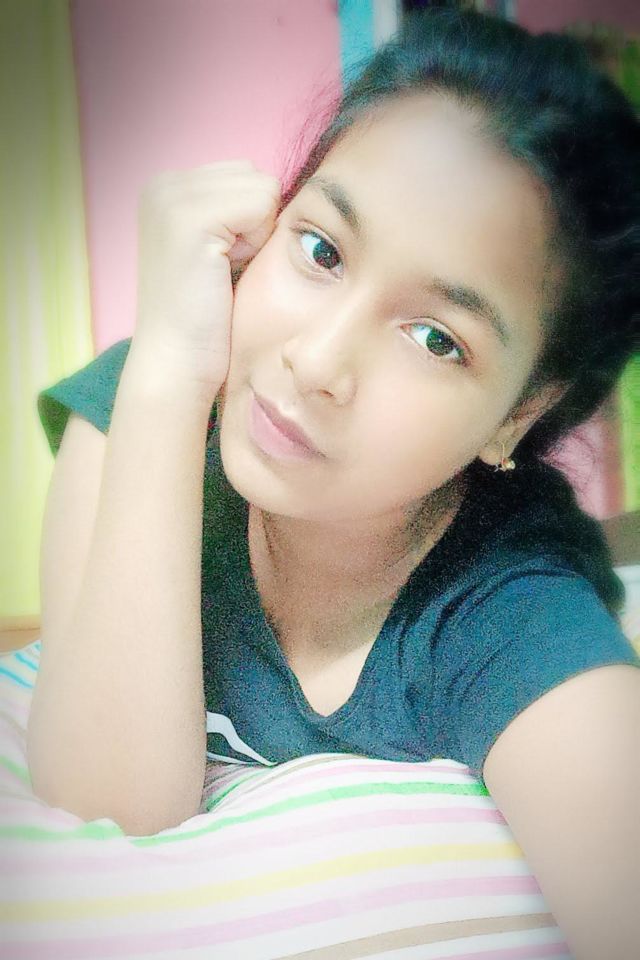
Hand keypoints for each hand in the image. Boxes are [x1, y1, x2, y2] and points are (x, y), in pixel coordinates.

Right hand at [133, 160, 280, 389]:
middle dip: (255, 224)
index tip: (220, 265)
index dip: (250, 224)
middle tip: (223, 271)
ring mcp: (171, 198)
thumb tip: (283, 189)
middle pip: (256, 176)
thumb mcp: (221, 249)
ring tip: (222, 272)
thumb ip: (240, 211)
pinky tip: (224, 273)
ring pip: (262, 188)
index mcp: (166, 188)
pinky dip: (256, 243)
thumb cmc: (207, 317)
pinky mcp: (189, 218)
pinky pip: (262, 204)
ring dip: (257, 235)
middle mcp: (161, 184)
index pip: (247, 175)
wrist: (178, 364)